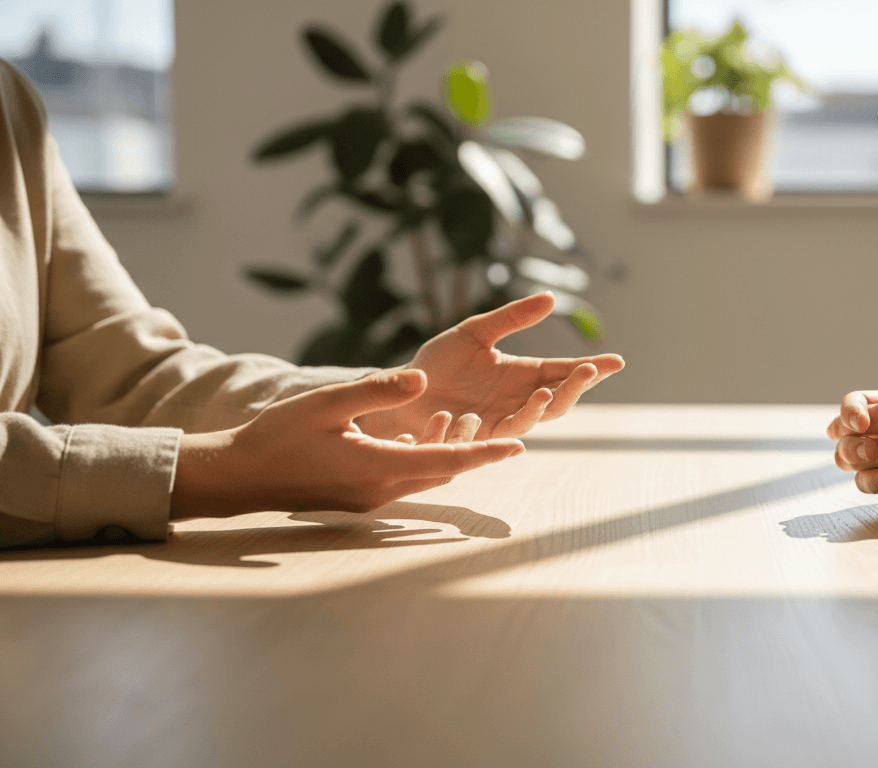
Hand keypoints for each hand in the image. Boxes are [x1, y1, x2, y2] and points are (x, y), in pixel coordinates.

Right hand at [171, 369, 523, 517]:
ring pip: (426, 475)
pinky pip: (406, 478)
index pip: (447, 460)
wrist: (239, 476)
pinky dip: (423, 459)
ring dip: (449, 454)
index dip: (485, 453)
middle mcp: (381, 489)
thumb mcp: (328, 402)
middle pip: (444, 471)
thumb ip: (378, 390)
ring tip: (470, 424)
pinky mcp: (361, 497)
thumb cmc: (278, 435)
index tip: (520, 447)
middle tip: (503, 426)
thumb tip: (423, 380)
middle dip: (474, 450)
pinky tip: (428, 436)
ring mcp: (371, 498)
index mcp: (378, 466)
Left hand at [359, 292, 623, 440]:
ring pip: (532, 421)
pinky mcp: (475, 439)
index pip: (564, 372)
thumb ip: (512, 318)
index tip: (616, 361)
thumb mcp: (476, 332)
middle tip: (589, 370)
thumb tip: (551, 298)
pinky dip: (509, 429)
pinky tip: (516, 416)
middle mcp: (517, 401)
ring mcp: (498, 422)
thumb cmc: (438, 362)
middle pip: (558, 399)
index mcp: (523, 375)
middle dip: (576, 388)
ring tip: (545, 391)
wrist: (401, 390)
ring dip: (542, 409)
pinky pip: (497, 437)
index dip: (590, 369)